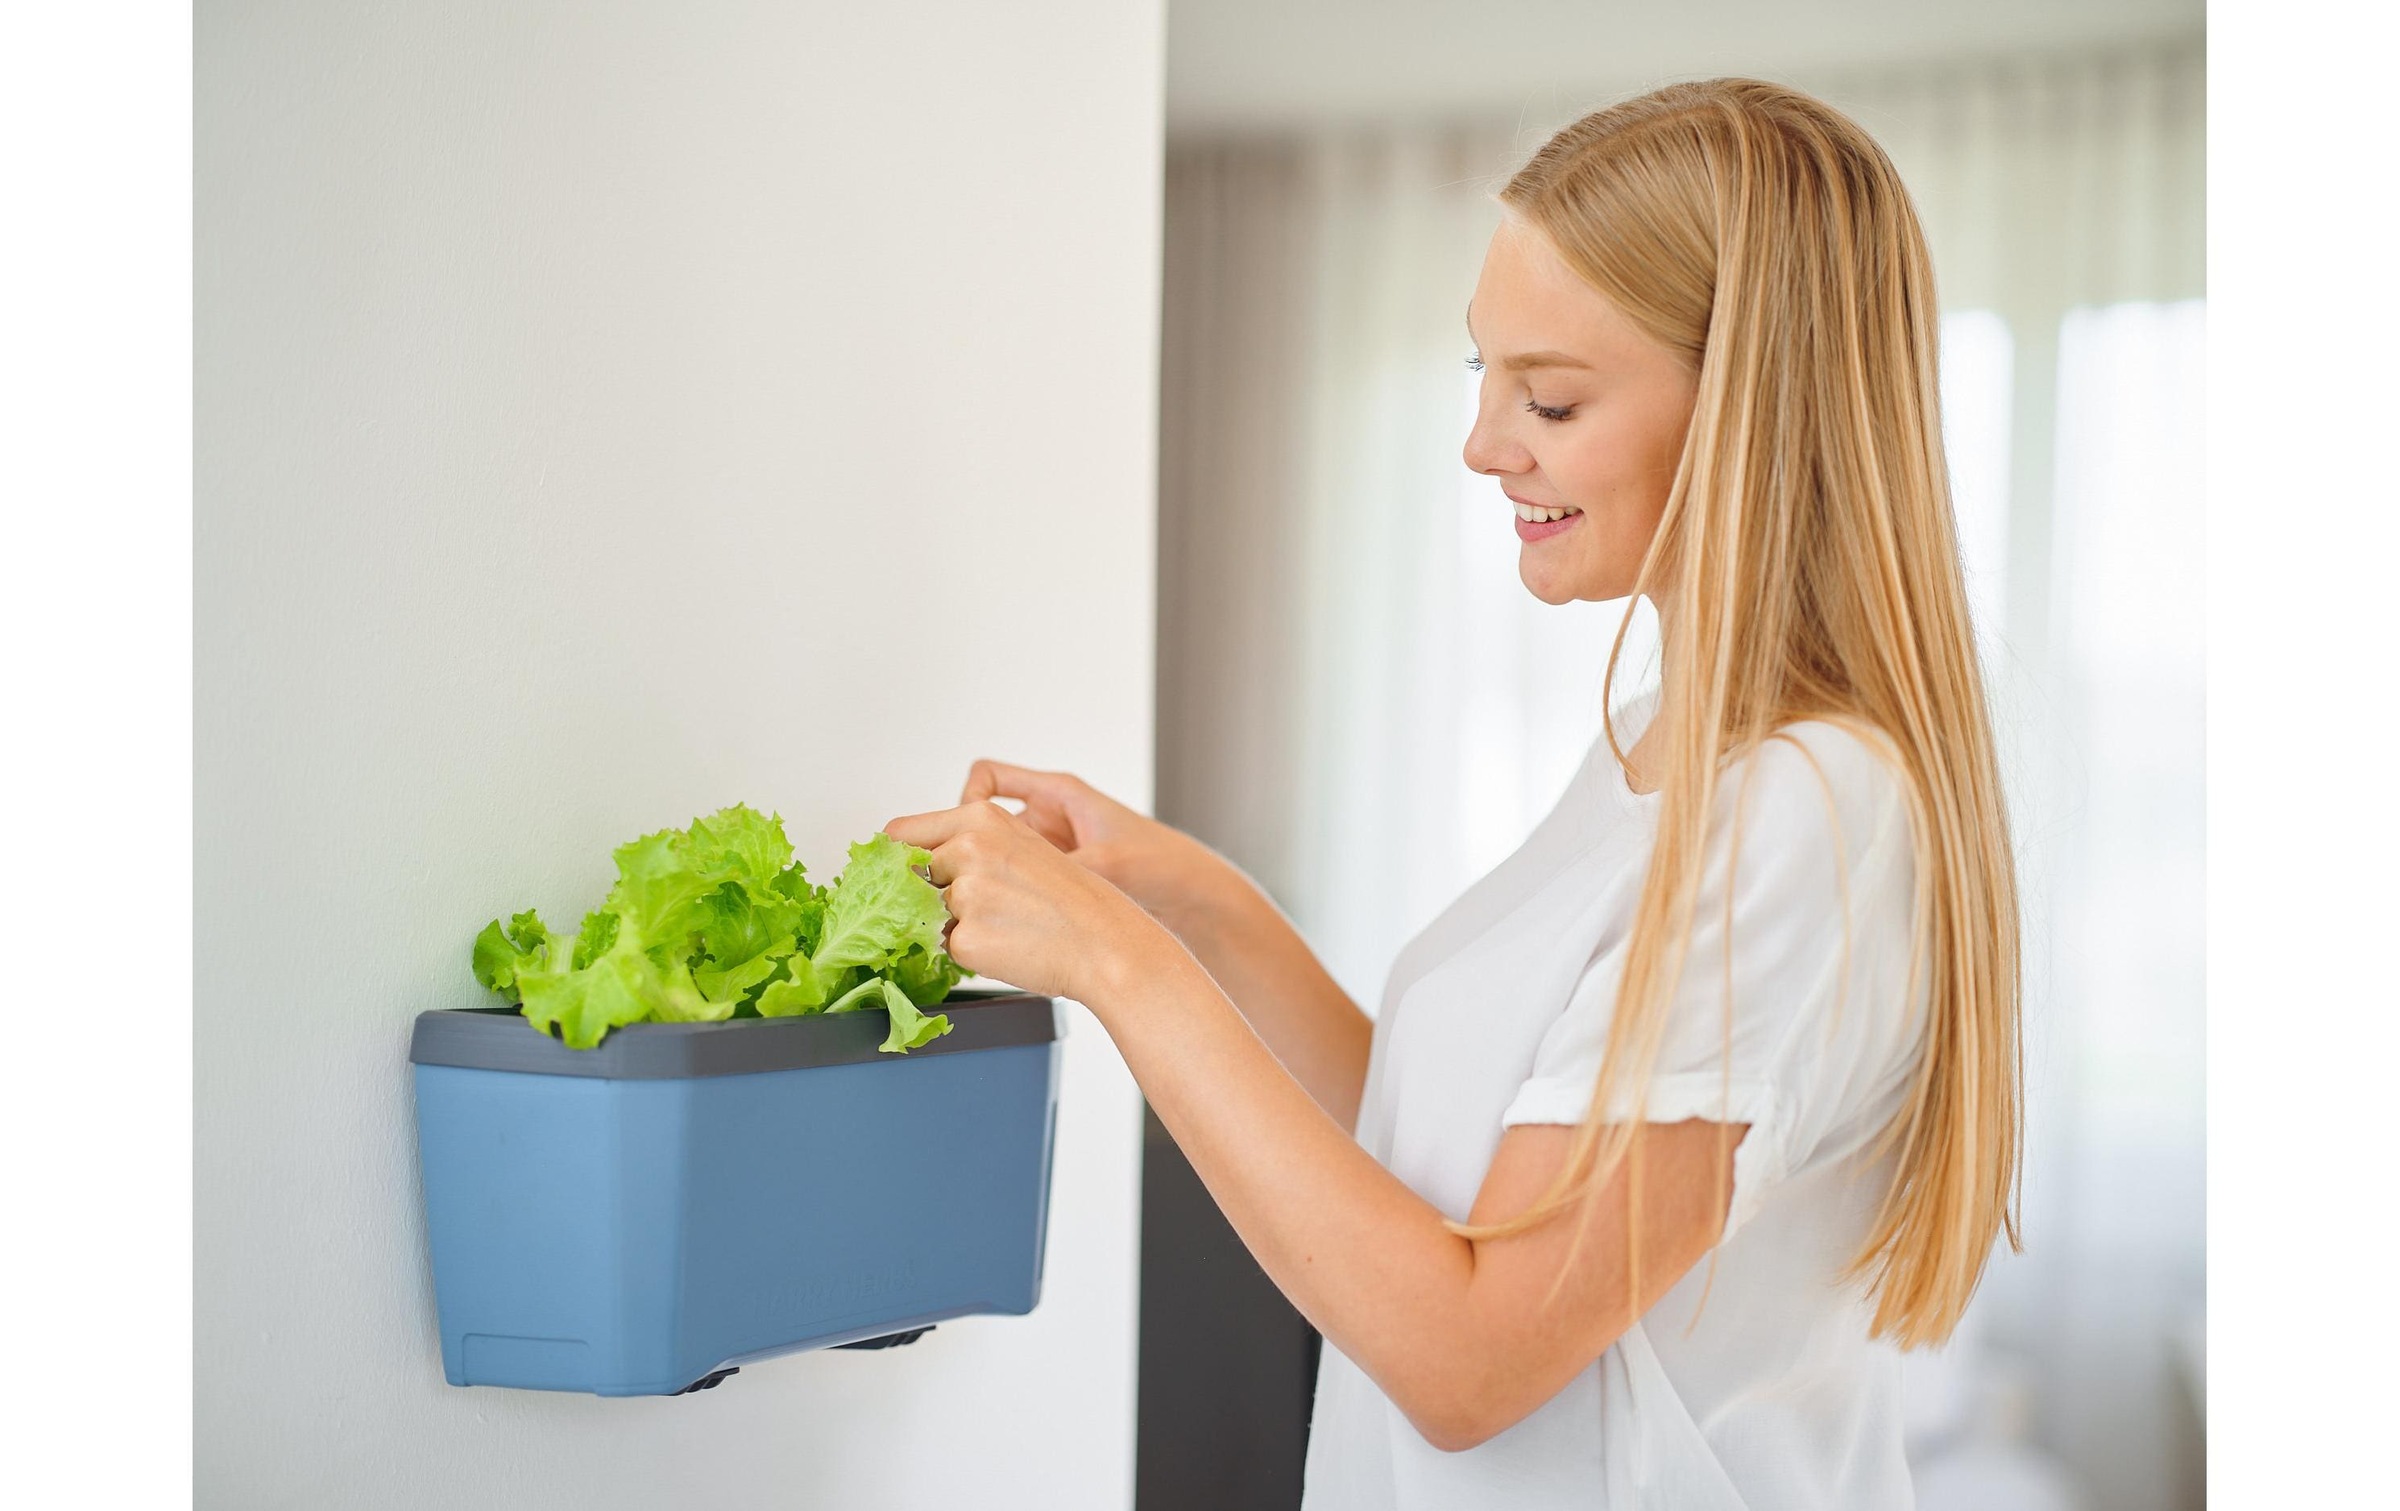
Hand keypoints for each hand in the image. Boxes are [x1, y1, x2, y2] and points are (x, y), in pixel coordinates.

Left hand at [884, 798, 1177, 1004]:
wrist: (1108, 943)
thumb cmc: (1072, 898)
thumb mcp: (1020, 845)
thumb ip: (966, 843)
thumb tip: (910, 862)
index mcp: (979, 816)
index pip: (899, 833)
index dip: (896, 861)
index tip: (898, 877)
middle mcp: (968, 848)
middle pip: (909, 877)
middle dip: (931, 896)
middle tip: (984, 908)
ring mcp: (965, 894)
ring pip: (928, 915)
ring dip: (954, 925)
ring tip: (1007, 925)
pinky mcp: (965, 938)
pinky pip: (947, 948)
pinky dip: (970, 953)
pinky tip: (1008, 945)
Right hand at [956, 760, 1233, 930]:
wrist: (1193, 897)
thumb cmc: (1163, 863)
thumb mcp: (1108, 861)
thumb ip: (1061, 868)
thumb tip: (1011, 884)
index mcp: (1059, 794)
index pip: (988, 778)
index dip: (967, 802)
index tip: (964, 836)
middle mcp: (1049, 819)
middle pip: (983, 822)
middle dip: (969, 851)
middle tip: (956, 882)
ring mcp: (1050, 850)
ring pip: (994, 857)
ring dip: (986, 880)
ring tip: (982, 907)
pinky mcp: (1055, 880)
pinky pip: (1013, 882)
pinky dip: (1005, 899)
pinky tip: (1006, 923)